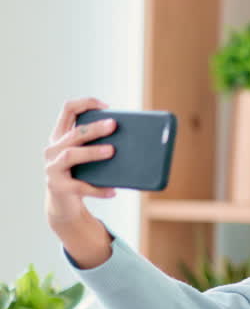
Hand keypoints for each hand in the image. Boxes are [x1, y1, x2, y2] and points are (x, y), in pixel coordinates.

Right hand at [44, 97, 117, 223]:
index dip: (86, 103)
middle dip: (94, 128)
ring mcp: (52, 168)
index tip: (106, 106)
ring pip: (71, 155)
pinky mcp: (58, 187)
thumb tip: (137, 142)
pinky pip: (80, 187)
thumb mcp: (88, 158)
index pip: (68, 110)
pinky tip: (113, 191)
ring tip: (112, 151)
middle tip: (114, 125)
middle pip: (74, 133)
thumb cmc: (82, 175)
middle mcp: (52, 149)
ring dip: (92, 152)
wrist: (65, 204)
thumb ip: (102, 145)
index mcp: (60, 136)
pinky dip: (98, 189)